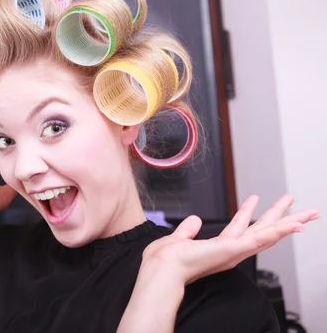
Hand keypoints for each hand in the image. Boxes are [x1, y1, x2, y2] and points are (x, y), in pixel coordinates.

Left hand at [142, 194, 319, 285]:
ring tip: (308, 213)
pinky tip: (295, 225)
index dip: (253, 215)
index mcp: (220, 247)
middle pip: (263, 231)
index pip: (243, 229)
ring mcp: (235, 251)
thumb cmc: (166, 260)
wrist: (162, 268)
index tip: (261, 201)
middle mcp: (232, 250)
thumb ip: (188, 230)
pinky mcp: (234, 250)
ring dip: (289, 223)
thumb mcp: (180, 238)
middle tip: (300, 207)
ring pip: (268, 234)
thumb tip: (195, 220)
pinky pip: (261, 238)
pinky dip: (279, 232)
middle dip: (281, 218)